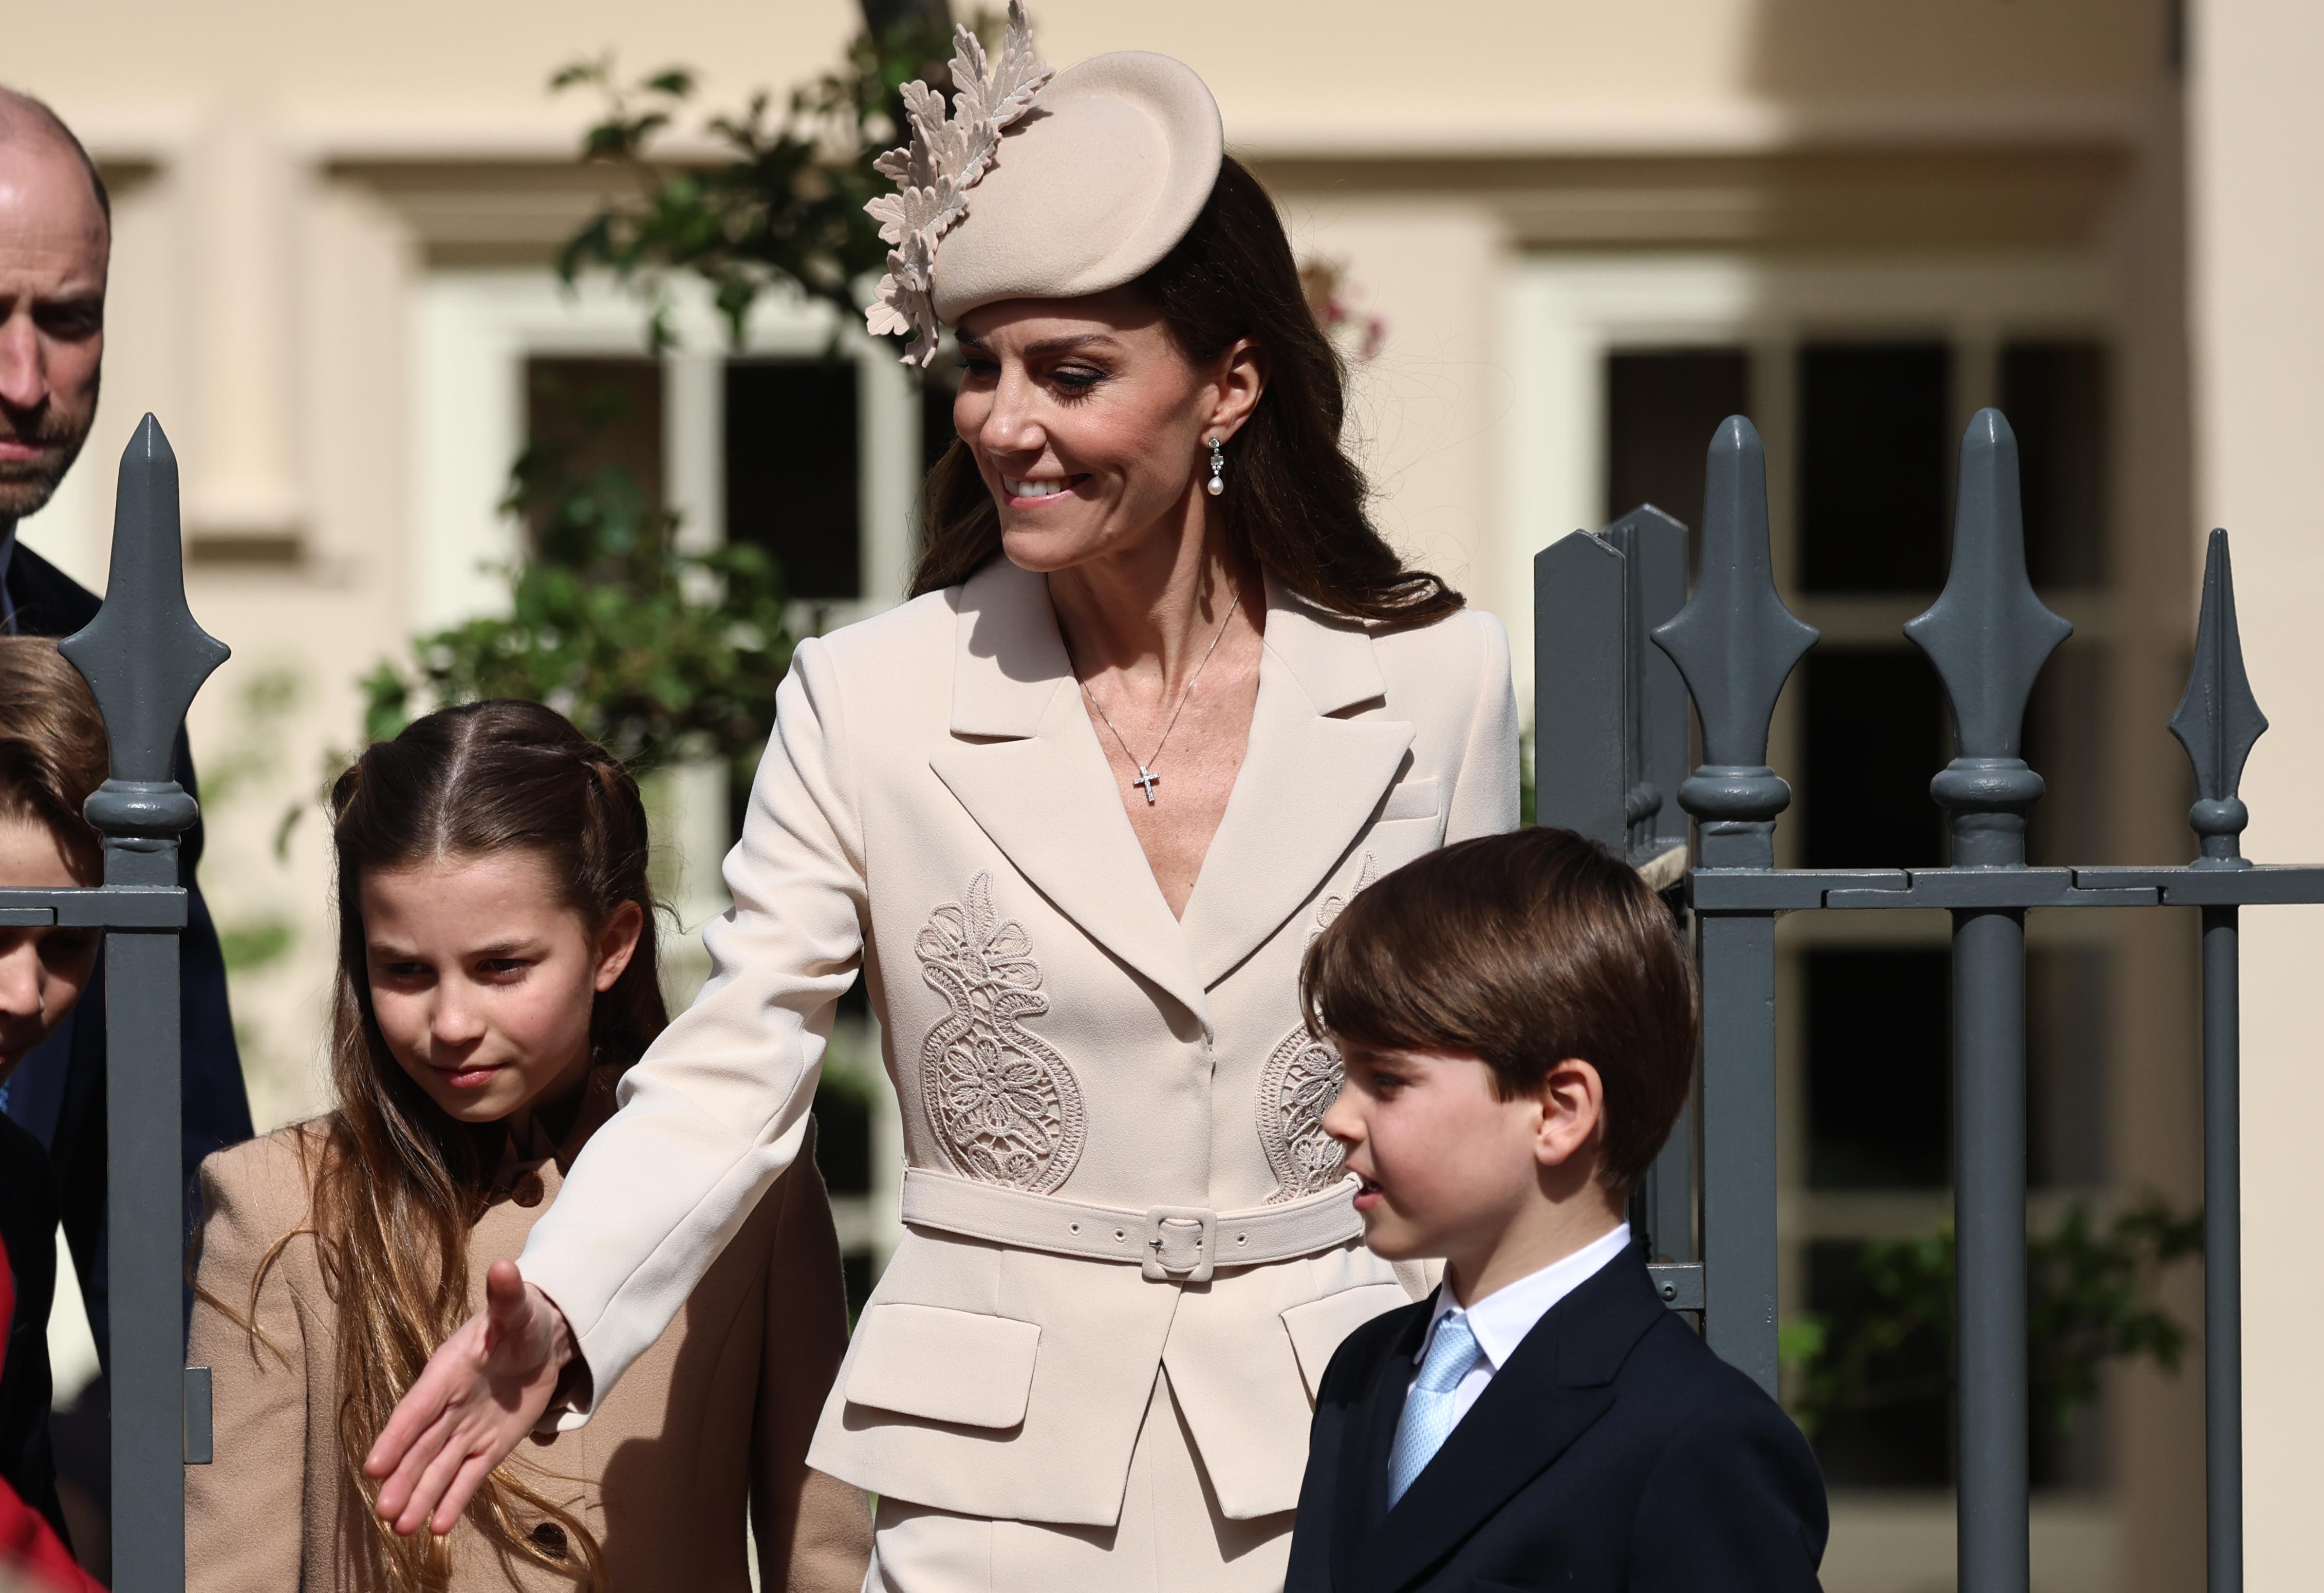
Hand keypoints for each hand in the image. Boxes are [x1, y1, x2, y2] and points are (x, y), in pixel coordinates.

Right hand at [363, 1260, 575, 1535]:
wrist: (541, 1340)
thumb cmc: (520, 1321)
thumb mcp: (516, 1308)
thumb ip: (506, 1294)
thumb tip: (505, 1266)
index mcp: (447, 1373)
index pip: (417, 1408)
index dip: (396, 1436)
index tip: (374, 1465)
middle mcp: (449, 1407)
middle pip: (421, 1448)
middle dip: (403, 1479)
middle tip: (384, 1513)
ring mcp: (467, 1430)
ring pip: (439, 1468)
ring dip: (421, 1496)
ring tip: (403, 1529)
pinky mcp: (489, 1447)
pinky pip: (469, 1476)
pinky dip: (455, 1500)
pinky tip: (439, 1527)